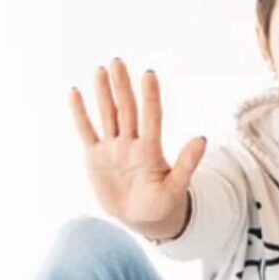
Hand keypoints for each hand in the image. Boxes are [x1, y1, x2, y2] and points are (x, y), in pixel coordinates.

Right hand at [70, 58, 205, 239]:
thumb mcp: (176, 187)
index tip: (149, 74)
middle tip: (118, 61)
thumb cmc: (162, 203)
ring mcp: (113, 148)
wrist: (141, 218)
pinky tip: (75, 93)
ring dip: (104, 93)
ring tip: (101, 70)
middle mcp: (131, 143)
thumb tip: (202, 139)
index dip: (150, 97)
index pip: (151, 117)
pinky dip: (80, 114)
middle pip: (126, 110)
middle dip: (122, 87)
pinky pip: (86, 131)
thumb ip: (187, 164)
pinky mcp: (95, 157)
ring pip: (107, 115)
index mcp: (151, 150)